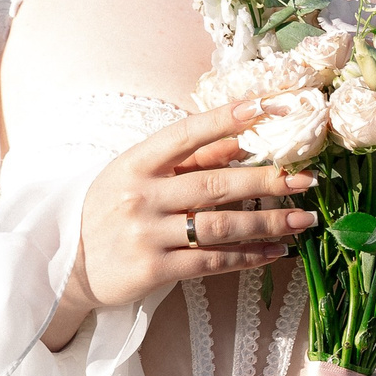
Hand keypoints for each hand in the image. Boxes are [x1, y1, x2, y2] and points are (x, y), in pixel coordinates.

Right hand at [43, 100, 317, 349]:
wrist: (68, 267)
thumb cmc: (112, 211)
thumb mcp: (139, 176)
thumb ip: (190, 159)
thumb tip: (242, 137)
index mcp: (136, 163)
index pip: (187, 133)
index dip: (227, 118)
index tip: (268, 106)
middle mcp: (140, 195)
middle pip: (216, 184)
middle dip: (268, 180)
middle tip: (308, 180)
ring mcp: (146, 233)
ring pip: (221, 225)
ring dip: (269, 222)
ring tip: (304, 219)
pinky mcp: (153, 269)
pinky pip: (212, 261)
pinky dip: (249, 255)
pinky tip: (276, 251)